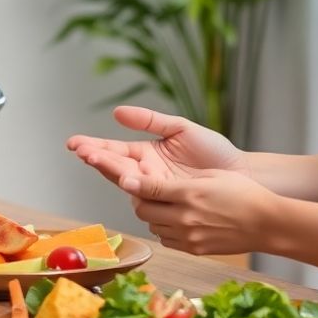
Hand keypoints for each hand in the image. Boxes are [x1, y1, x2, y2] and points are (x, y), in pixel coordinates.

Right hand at [66, 106, 248, 188]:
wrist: (242, 175)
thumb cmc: (214, 151)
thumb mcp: (181, 128)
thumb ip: (150, 120)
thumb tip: (118, 113)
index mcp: (145, 154)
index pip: (114, 151)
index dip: (94, 147)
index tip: (75, 143)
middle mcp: (146, 174)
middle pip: (114, 168)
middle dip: (96, 158)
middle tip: (81, 151)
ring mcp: (156, 190)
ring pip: (126, 183)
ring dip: (110, 171)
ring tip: (95, 158)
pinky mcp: (168, 204)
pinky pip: (147, 201)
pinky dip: (135, 192)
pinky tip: (124, 181)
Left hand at [121, 169, 277, 255]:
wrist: (267, 224)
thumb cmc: (244, 193)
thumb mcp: (213, 175)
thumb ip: (182, 179)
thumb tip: (156, 179)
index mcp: (189, 194)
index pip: (148, 189)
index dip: (132, 183)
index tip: (123, 178)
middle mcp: (185, 217)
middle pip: (143, 211)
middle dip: (140, 201)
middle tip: (146, 193)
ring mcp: (189, 237)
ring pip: (152, 227)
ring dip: (153, 216)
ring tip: (164, 207)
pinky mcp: (194, 250)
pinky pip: (167, 240)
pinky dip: (165, 231)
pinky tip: (177, 221)